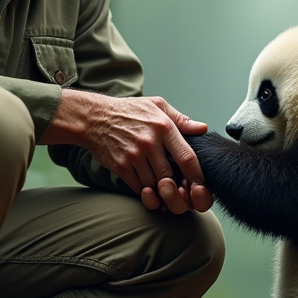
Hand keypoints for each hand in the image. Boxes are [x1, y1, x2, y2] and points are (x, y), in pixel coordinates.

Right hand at [42, 91, 207, 209]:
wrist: (95, 117)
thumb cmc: (129, 111)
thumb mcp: (157, 105)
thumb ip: (181, 119)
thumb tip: (202, 129)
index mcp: (163, 126)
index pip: (187, 157)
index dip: (197, 176)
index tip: (200, 185)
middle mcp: (149, 142)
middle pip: (171, 176)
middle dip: (179, 188)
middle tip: (182, 192)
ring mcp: (134, 156)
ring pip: (155, 185)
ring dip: (162, 191)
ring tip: (166, 190)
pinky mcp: (121, 167)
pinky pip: (139, 188)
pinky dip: (146, 192)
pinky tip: (149, 188)